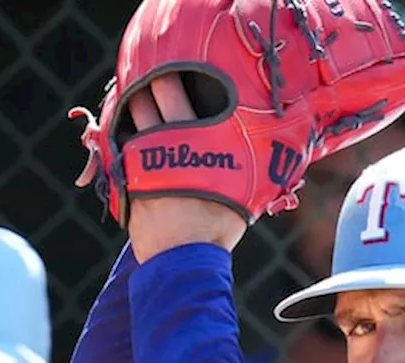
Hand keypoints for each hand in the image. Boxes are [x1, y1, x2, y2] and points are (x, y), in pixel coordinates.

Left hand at [121, 74, 246, 262]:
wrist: (185, 256)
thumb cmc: (218, 226)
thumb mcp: (248, 190)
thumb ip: (254, 163)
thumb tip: (283, 149)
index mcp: (198, 138)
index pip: (175, 91)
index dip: (171, 74)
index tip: (174, 64)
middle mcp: (167, 140)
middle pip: (150, 96)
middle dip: (150, 81)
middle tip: (152, 73)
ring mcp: (143, 157)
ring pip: (131, 117)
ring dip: (133, 104)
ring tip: (138, 97)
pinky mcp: (127, 175)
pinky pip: (121, 144)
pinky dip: (123, 133)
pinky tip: (127, 128)